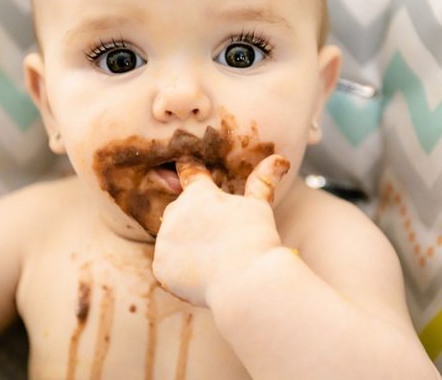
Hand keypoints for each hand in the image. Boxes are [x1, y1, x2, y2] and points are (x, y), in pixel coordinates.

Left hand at [152, 154, 289, 306]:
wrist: (247, 282)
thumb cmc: (257, 240)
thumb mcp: (260, 207)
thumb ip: (263, 181)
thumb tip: (281, 158)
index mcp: (198, 193)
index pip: (189, 173)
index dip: (189, 169)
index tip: (184, 163)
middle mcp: (176, 211)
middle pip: (181, 211)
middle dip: (193, 219)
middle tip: (218, 236)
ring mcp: (165, 240)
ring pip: (172, 238)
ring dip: (185, 244)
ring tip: (213, 259)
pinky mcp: (160, 266)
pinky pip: (167, 264)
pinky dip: (179, 269)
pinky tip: (201, 275)